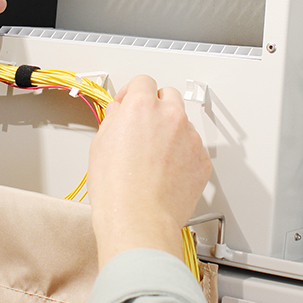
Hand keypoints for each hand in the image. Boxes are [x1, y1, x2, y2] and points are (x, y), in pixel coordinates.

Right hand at [88, 75, 210, 268]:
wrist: (139, 221)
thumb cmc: (117, 190)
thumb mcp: (100, 145)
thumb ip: (114, 120)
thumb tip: (120, 114)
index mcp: (142, 107)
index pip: (143, 82)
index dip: (133, 92)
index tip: (129, 102)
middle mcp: (171, 116)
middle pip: (168, 96)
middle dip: (156, 107)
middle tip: (144, 126)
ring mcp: (190, 138)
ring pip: (182, 123)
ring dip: (171, 132)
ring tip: (154, 159)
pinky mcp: (202, 160)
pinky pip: (193, 148)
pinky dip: (183, 155)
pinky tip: (166, 173)